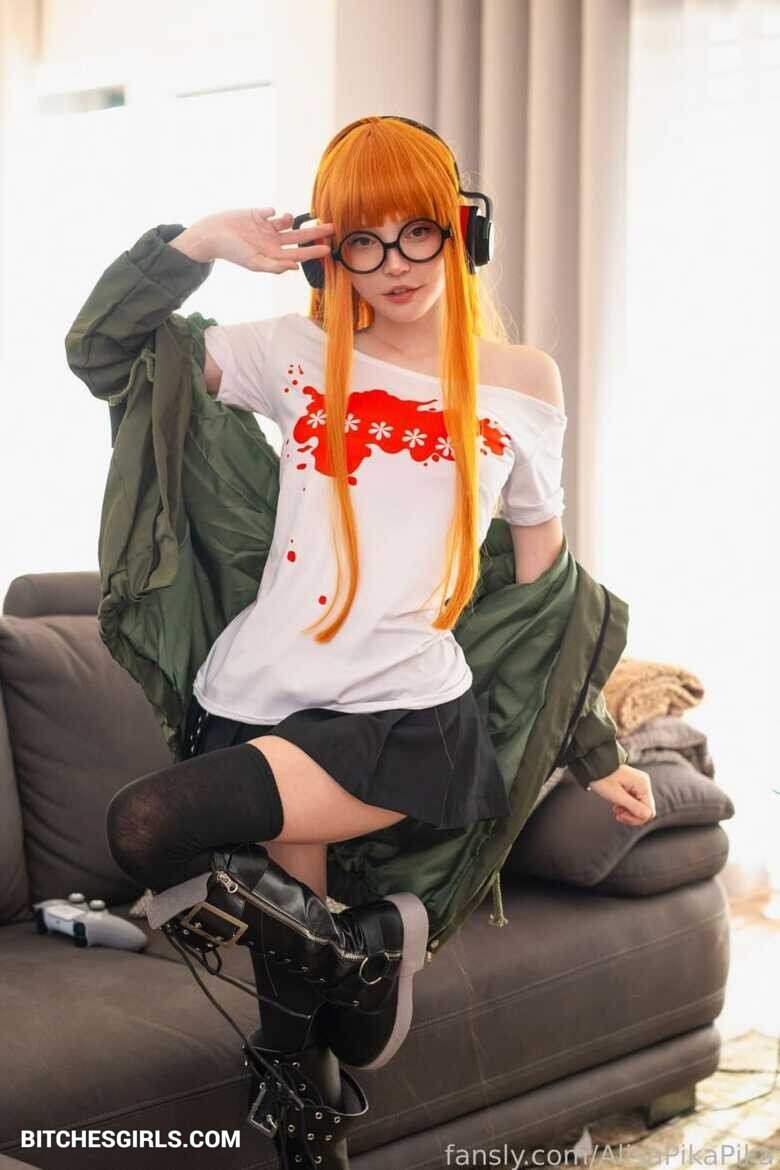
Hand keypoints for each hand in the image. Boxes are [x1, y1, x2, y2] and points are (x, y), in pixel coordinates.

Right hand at [199, 207, 334, 273]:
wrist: (212, 235)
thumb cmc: (233, 252)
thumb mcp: (255, 263)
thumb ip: (275, 266)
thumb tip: (295, 268)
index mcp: (273, 254)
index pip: (298, 253)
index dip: (313, 251)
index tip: (328, 249)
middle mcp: (272, 241)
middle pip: (299, 237)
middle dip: (315, 233)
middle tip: (332, 227)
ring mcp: (265, 227)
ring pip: (287, 222)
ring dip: (292, 219)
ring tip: (288, 219)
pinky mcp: (257, 214)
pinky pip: (271, 211)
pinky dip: (271, 212)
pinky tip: (267, 215)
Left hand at [588, 764, 655, 825]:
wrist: (594, 766)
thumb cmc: (602, 778)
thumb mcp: (616, 795)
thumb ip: (633, 806)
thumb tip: (647, 816)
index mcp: (642, 785)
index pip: (649, 811)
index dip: (636, 818)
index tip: (623, 816)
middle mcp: (644, 783)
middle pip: (646, 809)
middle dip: (631, 815)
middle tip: (618, 813)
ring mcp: (639, 784)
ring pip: (640, 806)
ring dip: (628, 811)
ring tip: (616, 808)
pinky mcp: (634, 785)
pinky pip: (635, 800)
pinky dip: (626, 805)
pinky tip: (617, 804)